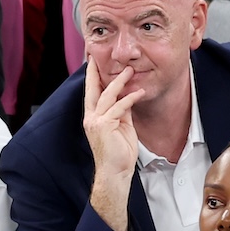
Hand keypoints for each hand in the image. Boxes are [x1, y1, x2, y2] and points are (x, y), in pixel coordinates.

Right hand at [84, 64, 144, 230]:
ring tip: (129, 70)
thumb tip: (128, 97)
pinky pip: (119, 107)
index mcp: (92, 117)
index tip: (94, 64)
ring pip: (107, 95)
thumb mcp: (122, 127)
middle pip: (92, 90)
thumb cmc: (118, 153)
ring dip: (119, 81)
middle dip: (95, 72)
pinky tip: (139, 92)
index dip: (92, 78)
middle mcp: (90, 117)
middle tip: (97, 57)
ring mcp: (95, 121)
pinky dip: (129, 98)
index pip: (91, 93)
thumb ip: (122, 112)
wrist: (115, 172)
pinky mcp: (104, 126)